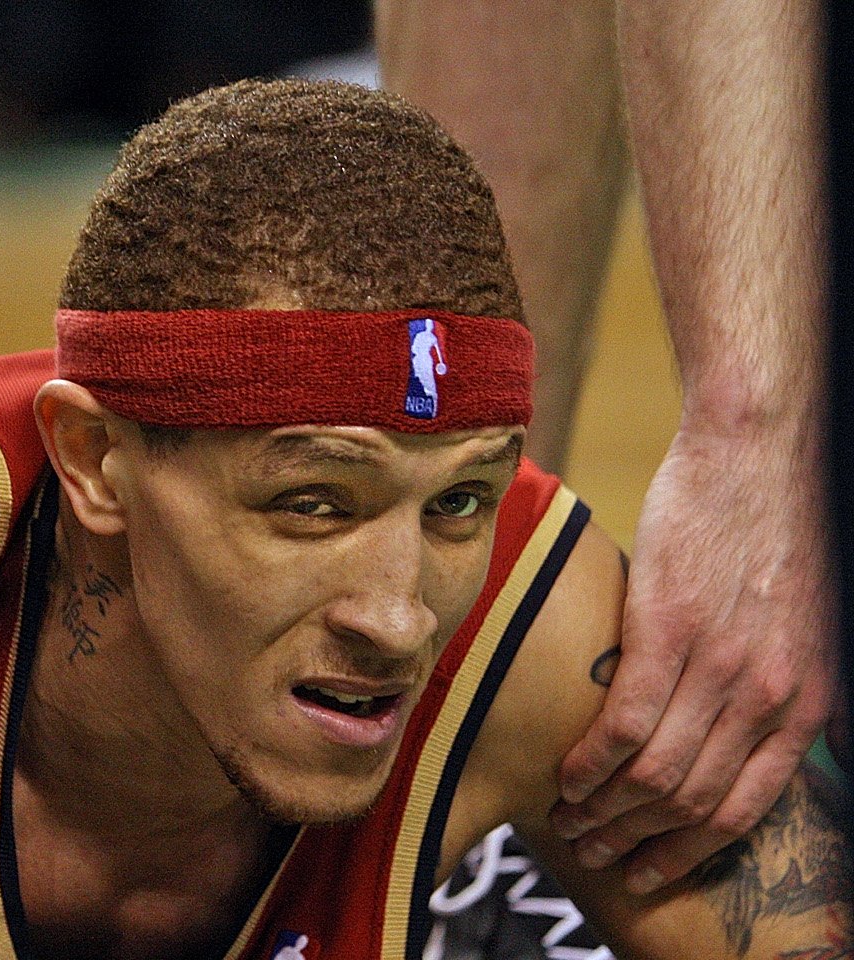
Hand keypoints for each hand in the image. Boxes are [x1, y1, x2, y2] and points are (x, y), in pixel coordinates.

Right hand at [550, 424, 832, 891]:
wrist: (762, 451)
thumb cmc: (773, 528)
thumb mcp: (804, 629)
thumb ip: (776, 686)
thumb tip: (739, 728)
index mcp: (804, 701)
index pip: (744, 808)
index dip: (690, 850)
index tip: (651, 868)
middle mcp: (770, 696)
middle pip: (693, 802)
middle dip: (639, 842)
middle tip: (598, 853)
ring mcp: (720, 666)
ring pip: (656, 775)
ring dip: (605, 811)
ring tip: (571, 822)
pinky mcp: (668, 631)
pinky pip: (624, 725)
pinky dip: (591, 764)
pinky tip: (566, 774)